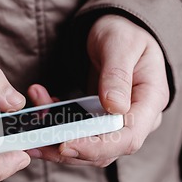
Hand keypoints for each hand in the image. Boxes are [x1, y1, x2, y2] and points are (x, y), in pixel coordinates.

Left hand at [27, 14, 168, 166]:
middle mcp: (137, 118)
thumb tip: (114, 107)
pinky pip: (77, 132)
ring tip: (31, 125)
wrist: (119, 30)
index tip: (65, 144)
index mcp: (150, 101)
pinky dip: (56, 125)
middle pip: (105, 151)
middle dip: (67, 150)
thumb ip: (117, 75)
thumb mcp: (120, 45)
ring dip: (56, 140)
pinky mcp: (99, 120)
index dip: (96, 147)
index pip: (128, 138)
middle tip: (35, 142)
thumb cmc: (124, 32)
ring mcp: (117, 122)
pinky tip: (41, 106)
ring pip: (87, 146)